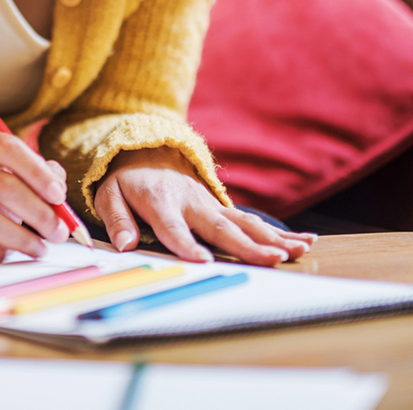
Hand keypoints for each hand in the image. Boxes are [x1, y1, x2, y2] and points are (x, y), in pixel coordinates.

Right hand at [0, 130, 70, 261]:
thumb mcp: (11, 174)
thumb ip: (41, 174)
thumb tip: (58, 187)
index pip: (6, 147)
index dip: (37, 172)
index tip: (58, 196)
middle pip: (1, 185)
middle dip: (38, 212)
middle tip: (59, 232)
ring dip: (21, 238)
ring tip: (40, 249)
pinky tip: (8, 254)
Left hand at [93, 146, 314, 265]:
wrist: (146, 150)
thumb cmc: (126, 180)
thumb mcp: (108, 194)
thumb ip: (116, 220)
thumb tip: (124, 244)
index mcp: (159, 201)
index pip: (172, 226)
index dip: (186, 243)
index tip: (203, 260)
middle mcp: (190, 202)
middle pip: (220, 227)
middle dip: (247, 245)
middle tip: (273, 259)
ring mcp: (210, 203)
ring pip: (244, 222)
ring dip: (272, 238)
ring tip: (298, 251)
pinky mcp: (222, 207)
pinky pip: (252, 221)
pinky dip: (278, 232)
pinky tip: (304, 242)